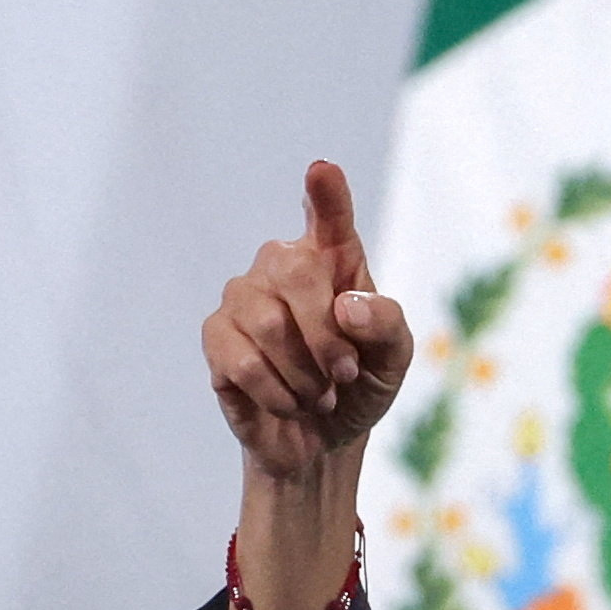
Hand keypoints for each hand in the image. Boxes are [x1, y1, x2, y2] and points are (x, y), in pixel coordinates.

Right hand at [203, 161, 412, 480]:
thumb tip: (346, 304)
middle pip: (296, 270)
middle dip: (328, 335)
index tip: (323, 170)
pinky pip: (241, 360)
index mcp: (335, 260)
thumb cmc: (361, 384)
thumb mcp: (394, 359)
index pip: (329, 218)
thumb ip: (386, 325)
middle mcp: (282, 265)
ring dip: (306, 374)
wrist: (322, 438)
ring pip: (268, 323)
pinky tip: (290, 401)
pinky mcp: (216, 336)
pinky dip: (278, 392)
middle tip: (345, 374)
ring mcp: (243, 297)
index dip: (326, 193)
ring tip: (320, 394)